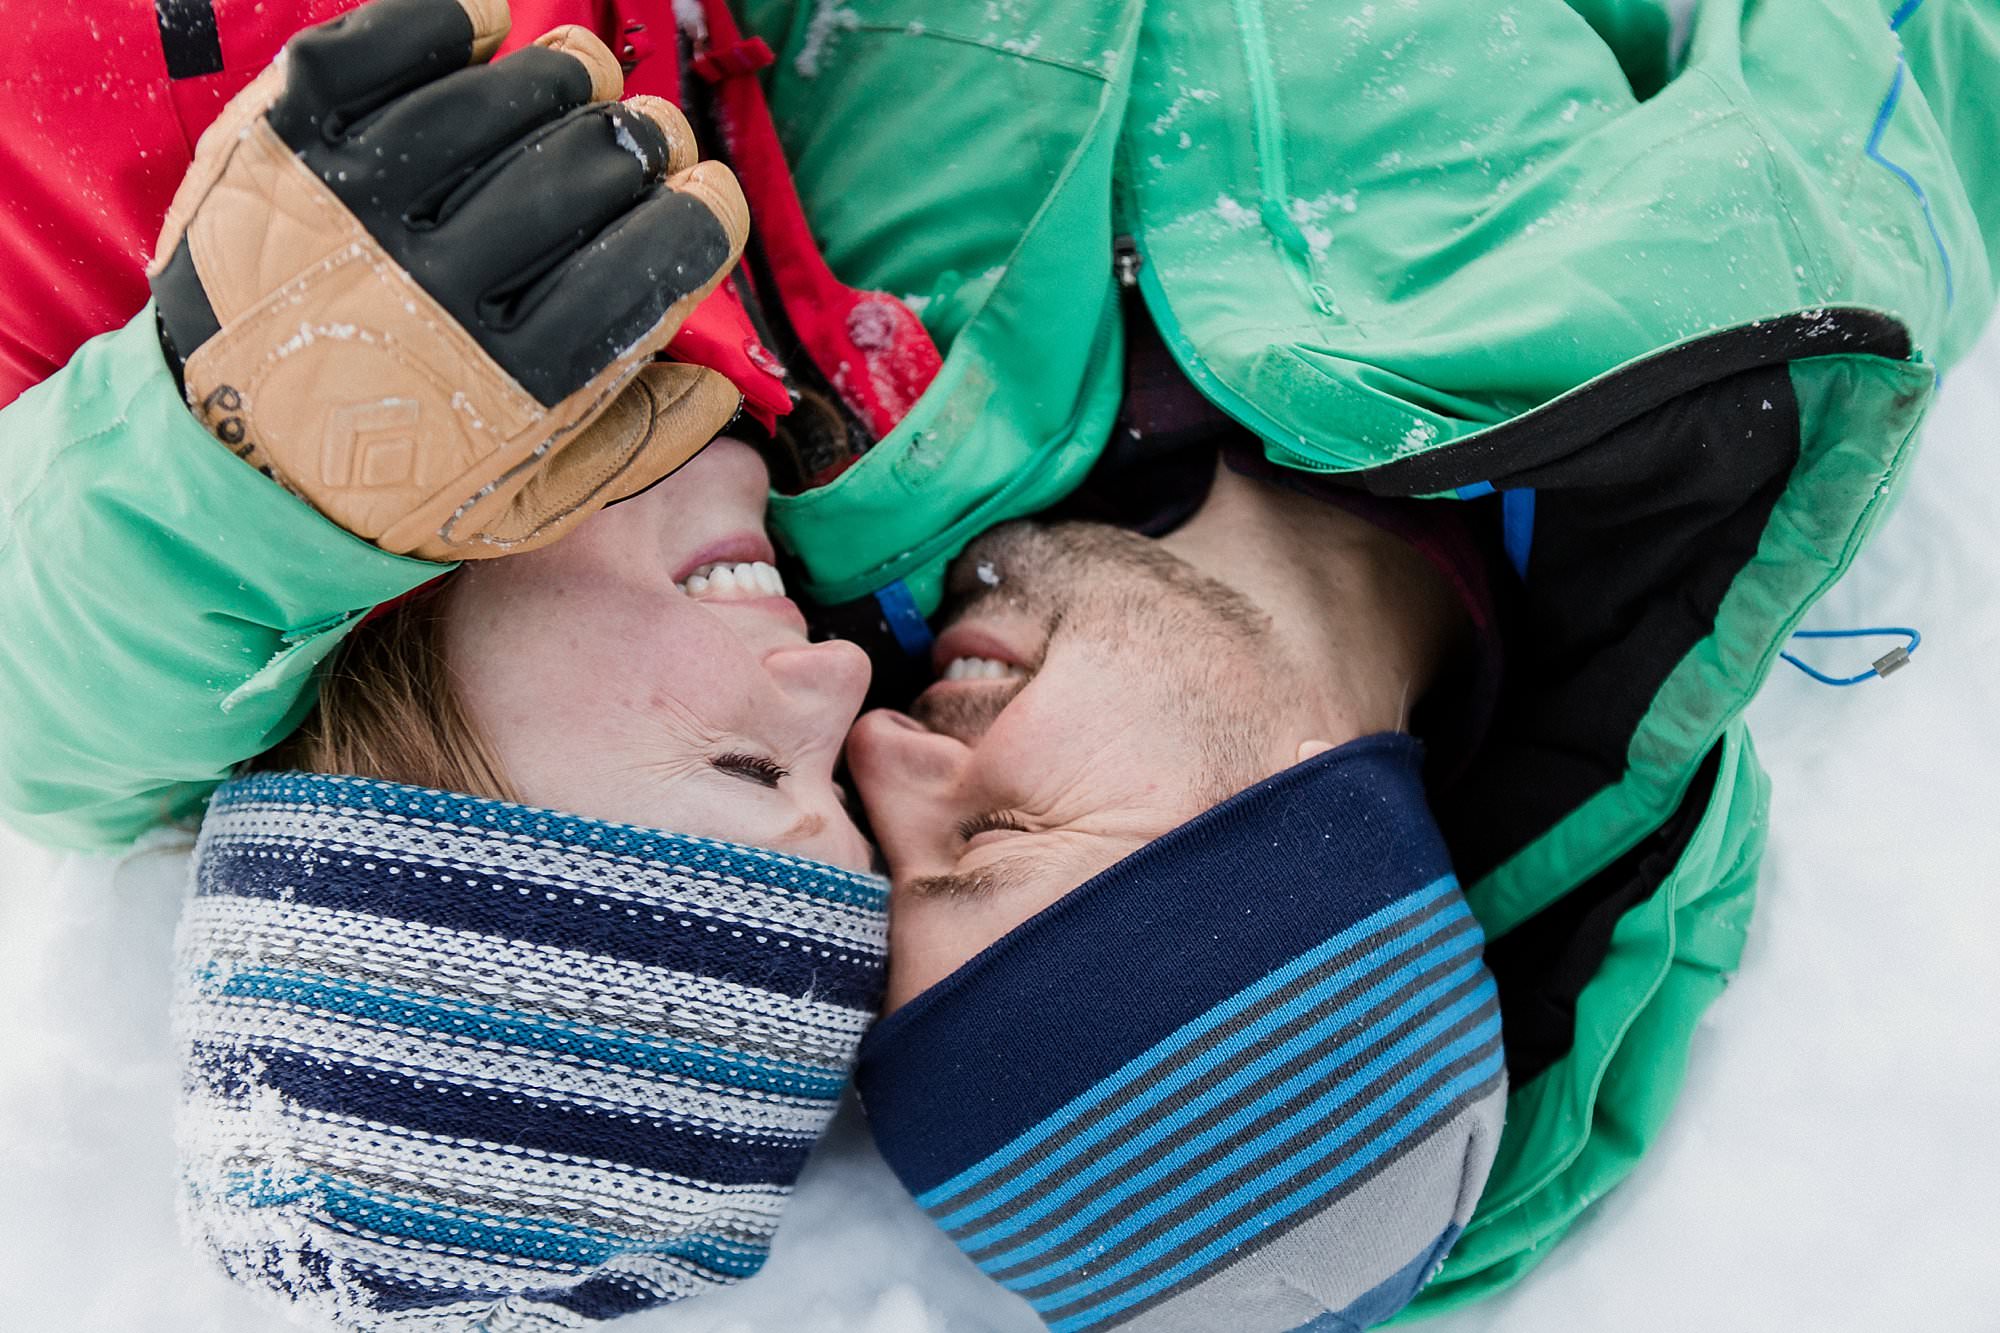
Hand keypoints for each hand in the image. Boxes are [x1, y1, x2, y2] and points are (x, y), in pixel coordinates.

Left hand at [149, 0, 748, 559]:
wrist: (229, 467)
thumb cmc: (400, 483)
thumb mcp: (534, 500)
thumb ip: (639, 439)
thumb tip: (724, 378)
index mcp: (516, 382)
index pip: (651, 259)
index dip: (705, 213)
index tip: (709, 199)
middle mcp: (434, 290)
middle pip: (587, 169)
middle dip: (645, 144)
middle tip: (647, 146)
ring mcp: (351, 211)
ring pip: (499, 96)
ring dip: (565, 78)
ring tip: (580, 87)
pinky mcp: (281, 150)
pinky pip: (379, 49)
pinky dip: (447, 23)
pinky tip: (490, 29)